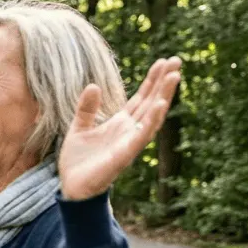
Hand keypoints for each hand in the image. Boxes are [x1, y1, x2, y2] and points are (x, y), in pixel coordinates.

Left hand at [59, 57, 182, 200]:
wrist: (71, 187)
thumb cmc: (78, 160)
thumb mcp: (78, 127)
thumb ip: (86, 109)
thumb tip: (93, 85)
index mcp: (120, 123)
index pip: (141, 98)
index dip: (152, 80)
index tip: (164, 61)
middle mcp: (129, 131)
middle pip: (151, 102)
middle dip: (163, 83)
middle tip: (177, 61)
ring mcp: (129, 143)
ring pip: (151, 117)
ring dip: (163, 97)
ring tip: (174, 76)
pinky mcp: (124, 156)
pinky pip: (141, 137)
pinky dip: (151, 121)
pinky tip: (160, 105)